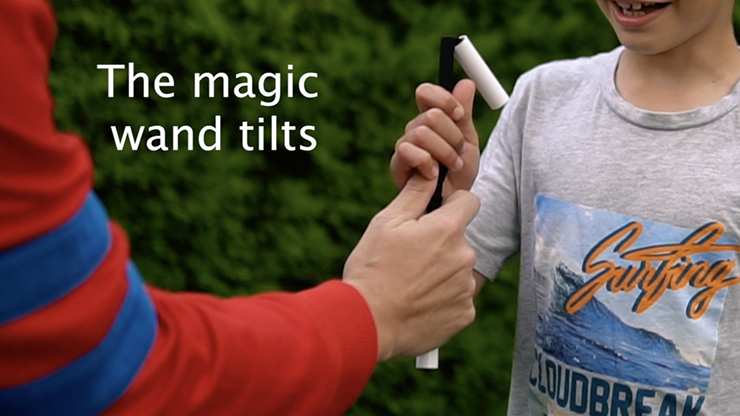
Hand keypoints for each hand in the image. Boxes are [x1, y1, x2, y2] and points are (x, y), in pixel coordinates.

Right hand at [343, 173, 479, 361]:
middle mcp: (465, 257)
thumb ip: (415, 193)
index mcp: (448, 229)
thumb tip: (430, 169)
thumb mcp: (386, 222)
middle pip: (461, 239)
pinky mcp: (464, 315)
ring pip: (458, 269)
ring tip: (410, 284)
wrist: (366, 323)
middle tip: (409, 258)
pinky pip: (458, 298)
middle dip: (441, 243)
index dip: (451, 204)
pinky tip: (418, 303)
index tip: (432, 217)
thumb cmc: (372, 269)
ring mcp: (466, 288)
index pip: (469, 200)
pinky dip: (442, 299)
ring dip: (441, 272)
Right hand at [390, 79, 479, 196]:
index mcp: (430, 119)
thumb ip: (464, 114)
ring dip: (443, 152)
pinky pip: (407, 151)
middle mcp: (414, 129)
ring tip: (450, 167)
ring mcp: (404, 146)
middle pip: (430, 115)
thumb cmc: (460, 174)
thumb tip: (467, 83)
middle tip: (459, 153)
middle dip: (452, 136)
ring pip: (421, 133)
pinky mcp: (397, 165)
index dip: (444, 100)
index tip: (460, 115)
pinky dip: (426, 163)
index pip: (426, 93)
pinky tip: (432, 176)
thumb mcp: (468, 141)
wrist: (453, 205)